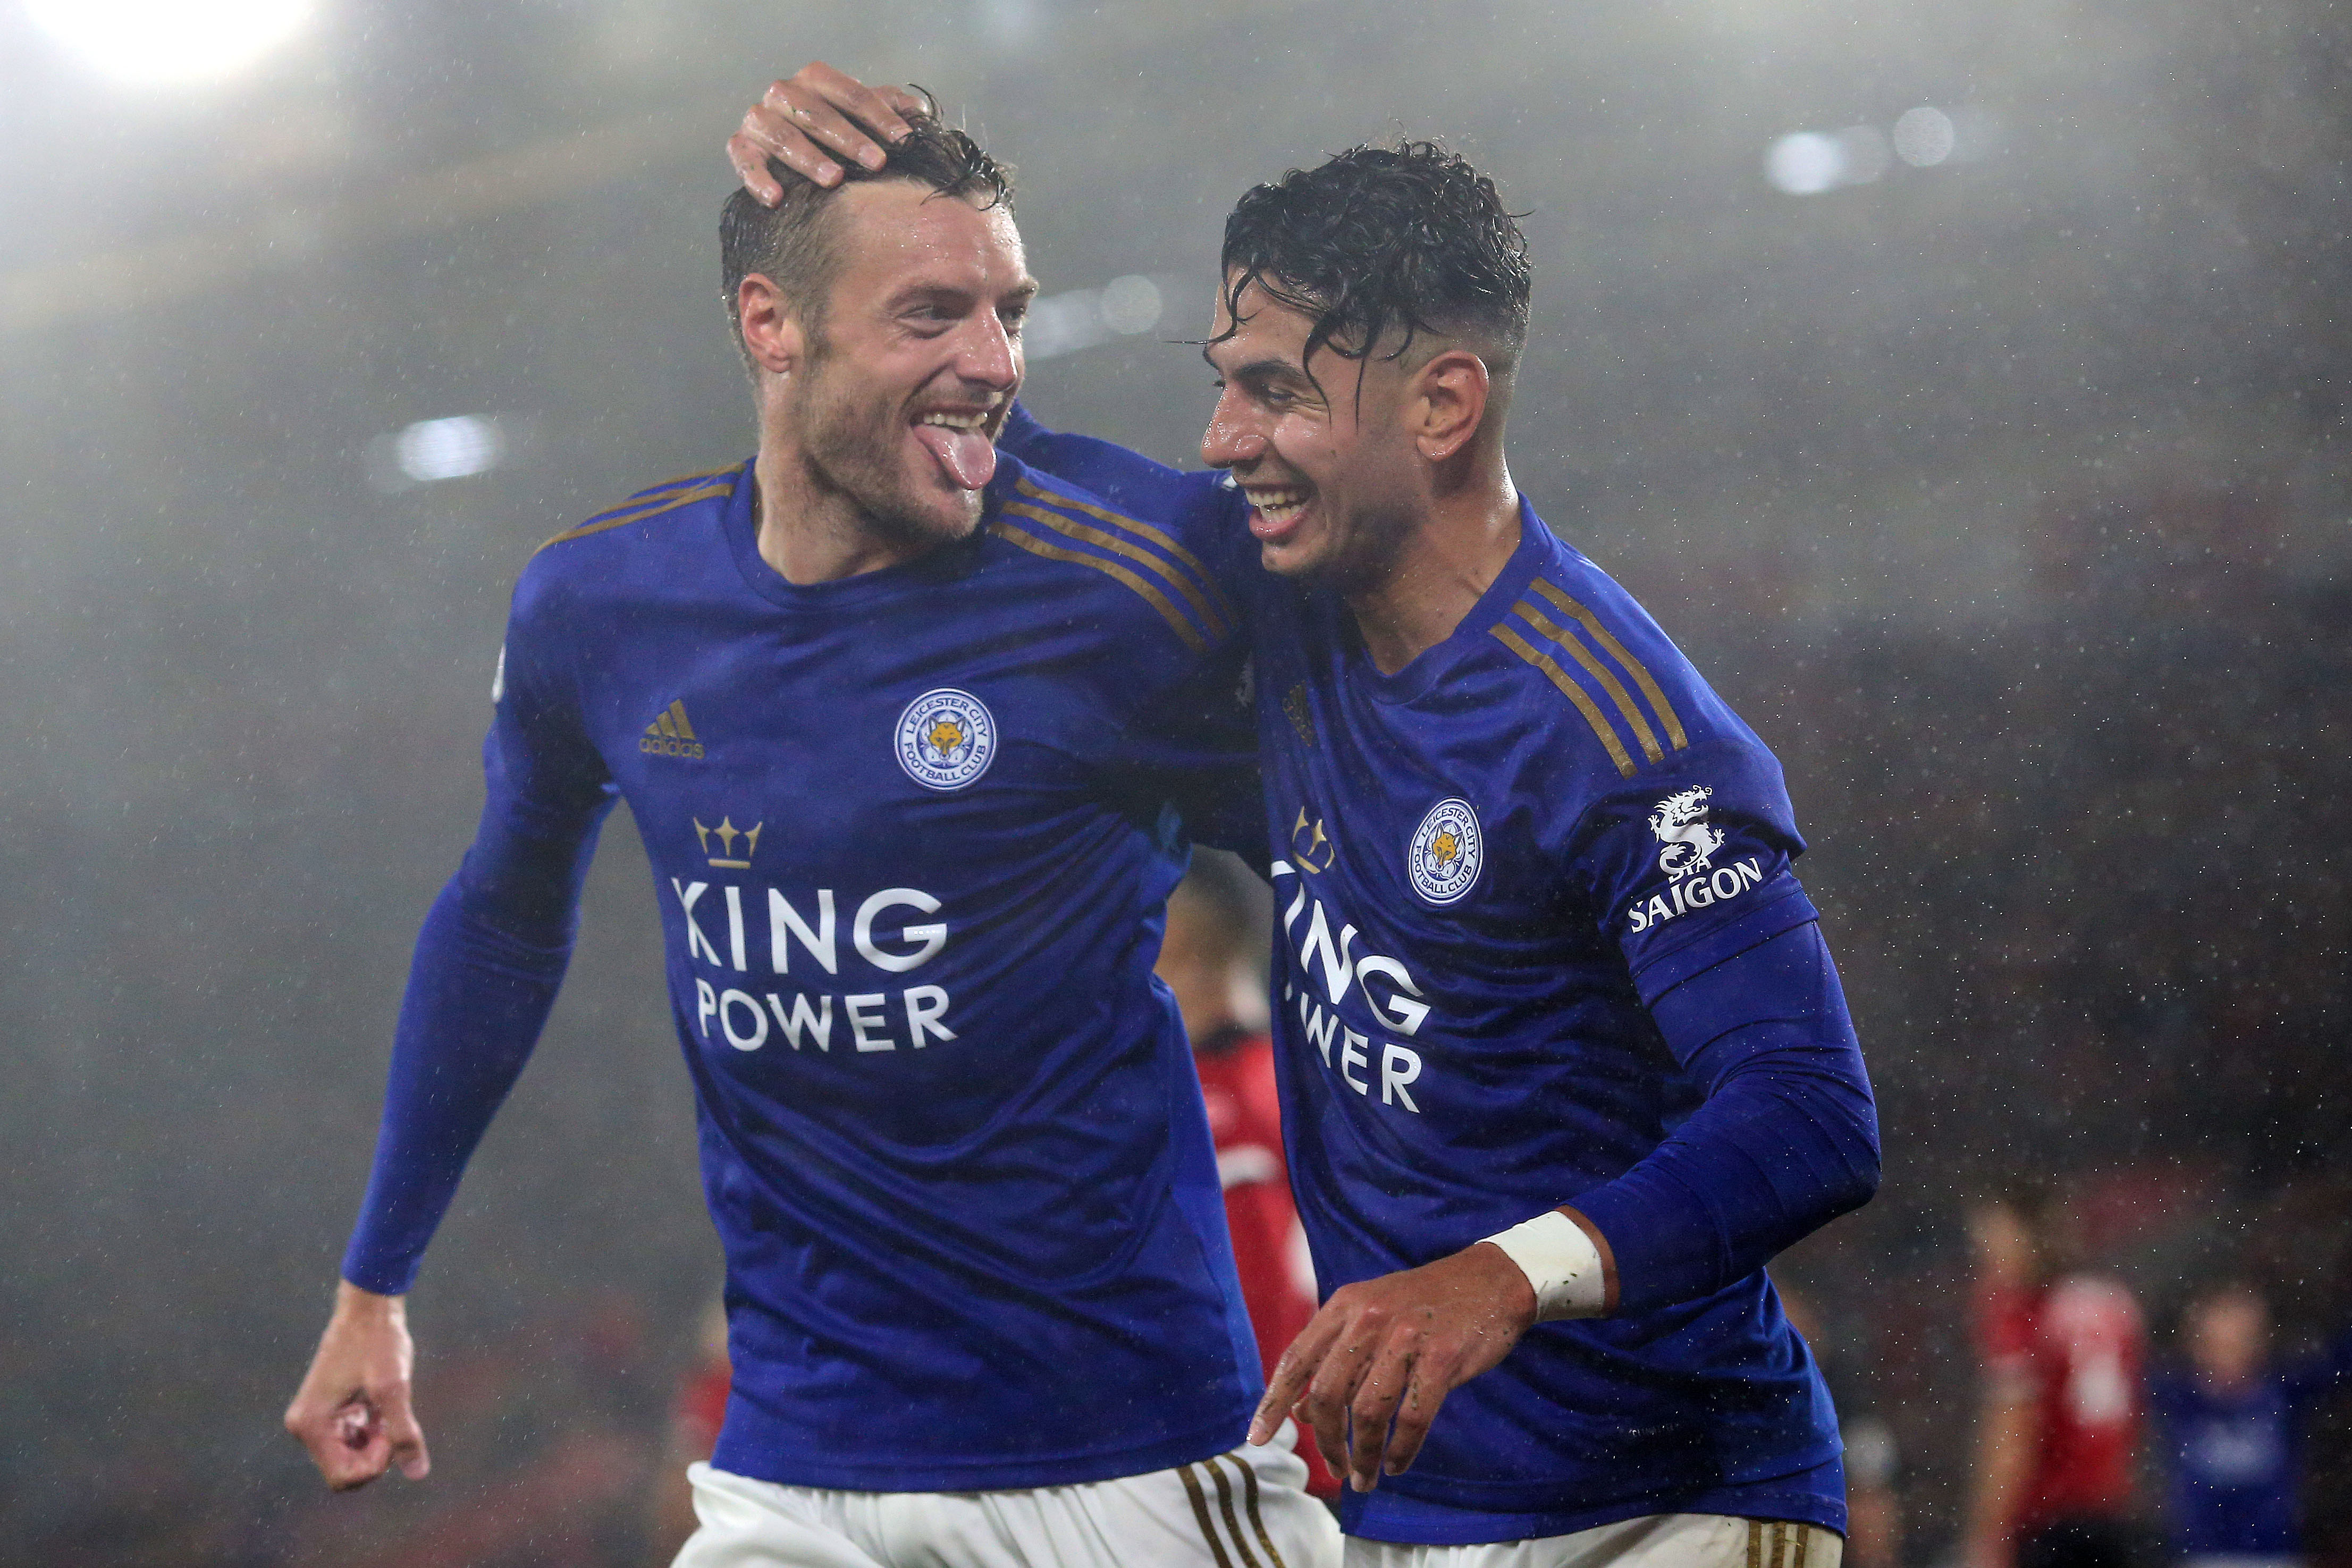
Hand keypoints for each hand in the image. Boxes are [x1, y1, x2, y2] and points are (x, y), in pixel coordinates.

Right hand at [284, 1281, 429, 1490]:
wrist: (369, 1307)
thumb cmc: (379, 1341)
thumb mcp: (395, 1387)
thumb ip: (404, 1432)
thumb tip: (418, 1473)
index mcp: (311, 1425)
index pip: (344, 1477)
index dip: (376, 1464)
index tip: (393, 1430)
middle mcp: (305, 1426)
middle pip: (346, 1470)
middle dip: (376, 1455)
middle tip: (393, 1420)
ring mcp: (314, 1420)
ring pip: (350, 1457)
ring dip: (375, 1442)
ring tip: (387, 1409)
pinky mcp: (327, 1412)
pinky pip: (351, 1440)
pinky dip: (372, 1431)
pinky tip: (382, 1406)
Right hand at [727, 63, 927, 203]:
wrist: (790, 152)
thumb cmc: (836, 132)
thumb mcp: (862, 116)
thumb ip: (889, 109)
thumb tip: (919, 113)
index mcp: (816, 79)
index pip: (851, 94)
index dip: (879, 116)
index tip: (904, 140)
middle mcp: (783, 93)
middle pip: (816, 113)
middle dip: (849, 139)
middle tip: (877, 162)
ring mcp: (759, 118)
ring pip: (781, 134)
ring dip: (808, 157)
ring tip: (834, 180)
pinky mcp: (741, 145)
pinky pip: (745, 160)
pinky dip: (757, 178)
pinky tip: (776, 198)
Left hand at [1248, 1242, 1536, 1490]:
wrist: (1490, 1280)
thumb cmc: (1425, 1305)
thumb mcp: (1370, 1314)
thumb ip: (1333, 1355)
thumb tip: (1297, 1410)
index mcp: (1344, 1306)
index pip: (1296, 1359)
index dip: (1273, 1403)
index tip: (1257, 1439)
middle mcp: (1368, 1318)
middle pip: (1326, 1395)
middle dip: (1326, 1442)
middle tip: (1335, 1469)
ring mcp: (1406, 1337)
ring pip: (1367, 1412)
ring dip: (1362, 1456)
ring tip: (1364, 1478)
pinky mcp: (1442, 1357)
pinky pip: (1411, 1418)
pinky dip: (1400, 1450)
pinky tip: (1396, 1465)